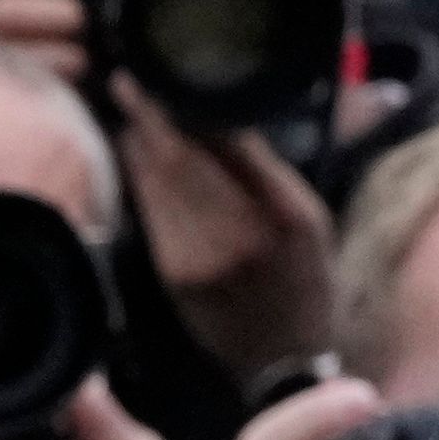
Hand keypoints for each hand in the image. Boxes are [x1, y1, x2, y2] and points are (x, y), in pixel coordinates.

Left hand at [117, 88, 336, 383]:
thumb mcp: (311, 218)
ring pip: (155, 184)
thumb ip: (269, 169)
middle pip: (176, 160)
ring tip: (132, 117)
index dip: (173, 109)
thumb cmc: (306, 281)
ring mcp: (197, 256)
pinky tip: (138, 163)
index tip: (145, 78)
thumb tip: (219, 117)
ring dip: (137, 148)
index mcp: (283, 211)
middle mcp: (238, 233)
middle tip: (127, 85)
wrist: (282, 361)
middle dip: (145, 120)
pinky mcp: (170, 274)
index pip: (220, 143)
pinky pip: (150, 213)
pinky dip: (140, 182)